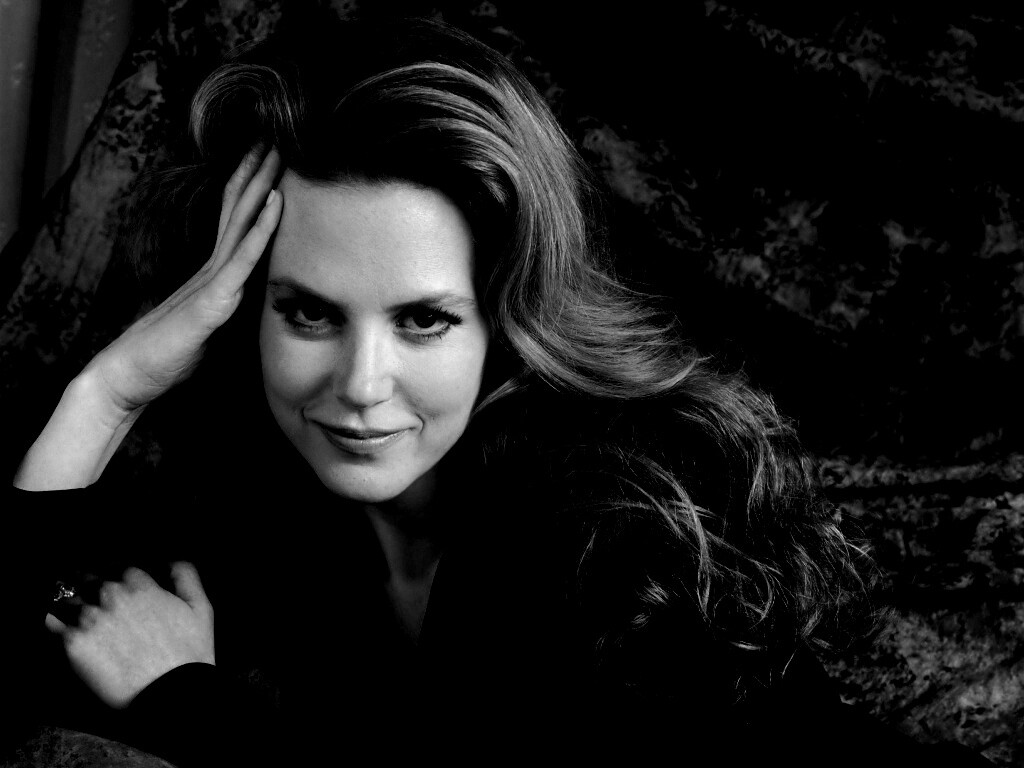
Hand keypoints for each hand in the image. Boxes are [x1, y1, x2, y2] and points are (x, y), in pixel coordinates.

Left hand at [45, 562, 214, 709]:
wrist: (170, 693)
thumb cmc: (189, 653)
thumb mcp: (201, 607)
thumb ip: (185, 575)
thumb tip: (170, 563)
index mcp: (139, 584)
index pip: (119, 570)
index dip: (119, 581)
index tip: (119, 591)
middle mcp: (111, 595)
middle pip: (89, 581)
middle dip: (91, 589)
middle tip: (95, 606)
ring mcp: (89, 618)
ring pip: (66, 598)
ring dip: (68, 604)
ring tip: (69, 614)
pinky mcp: (73, 644)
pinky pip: (49, 622)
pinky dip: (50, 620)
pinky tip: (54, 624)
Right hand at [86, 145, 282, 416]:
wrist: (129, 378)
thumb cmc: (168, 357)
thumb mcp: (209, 330)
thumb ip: (228, 312)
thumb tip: (248, 308)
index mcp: (211, 274)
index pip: (235, 222)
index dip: (252, 188)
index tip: (271, 158)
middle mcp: (211, 268)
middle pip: (238, 210)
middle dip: (258, 172)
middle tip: (278, 134)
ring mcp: (211, 280)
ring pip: (241, 222)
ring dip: (262, 184)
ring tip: (279, 148)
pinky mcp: (212, 300)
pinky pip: (241, 257)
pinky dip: (261, 227)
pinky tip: (276, 201)